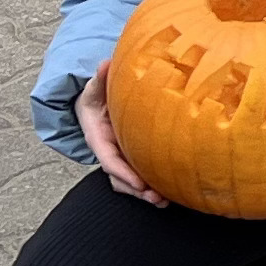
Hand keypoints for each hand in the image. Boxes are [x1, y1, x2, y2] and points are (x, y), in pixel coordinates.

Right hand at [75, 64, 170, 205]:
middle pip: (120, 177)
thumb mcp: (95, 87)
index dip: (123, 172)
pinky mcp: (133, 156)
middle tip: (157, 197)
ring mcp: (121, 155)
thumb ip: (99, 79)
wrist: (97, 101)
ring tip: (164, 200)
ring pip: (129, 180)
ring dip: (145, 193)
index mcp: (98, 138)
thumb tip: (104, 64)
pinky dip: (152, 183)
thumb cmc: (97, 94)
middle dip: (137, 189)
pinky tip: (170, 192)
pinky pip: (140, 173)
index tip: (138, 183)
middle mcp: (109, 151)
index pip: (109, 159)